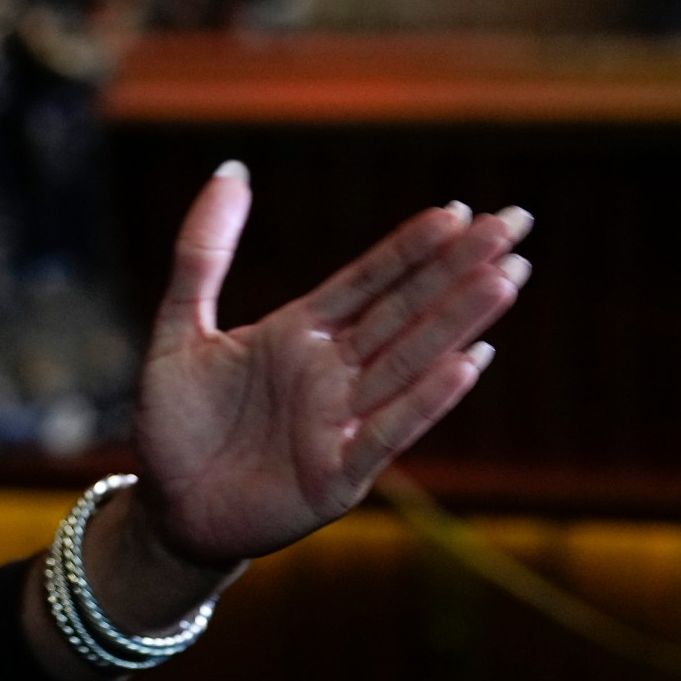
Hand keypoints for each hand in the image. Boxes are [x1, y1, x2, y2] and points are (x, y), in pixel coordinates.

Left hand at [132, 164, 528, 565]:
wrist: (164, 511)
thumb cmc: (173, 421)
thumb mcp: (177, 327)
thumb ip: (203, 252)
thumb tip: (232, 168)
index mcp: (301, 333)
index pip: (370, 280)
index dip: (413, 246)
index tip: (458, 208)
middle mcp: (333, 373)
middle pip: (407, 310)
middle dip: (460, 269)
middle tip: (516, 223)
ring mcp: (340, 423)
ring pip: (411, 362)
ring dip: (459, 321)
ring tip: (506, 278)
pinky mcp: (336, 477)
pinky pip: (388, 432)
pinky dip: (427, 400)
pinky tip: (469, 362)